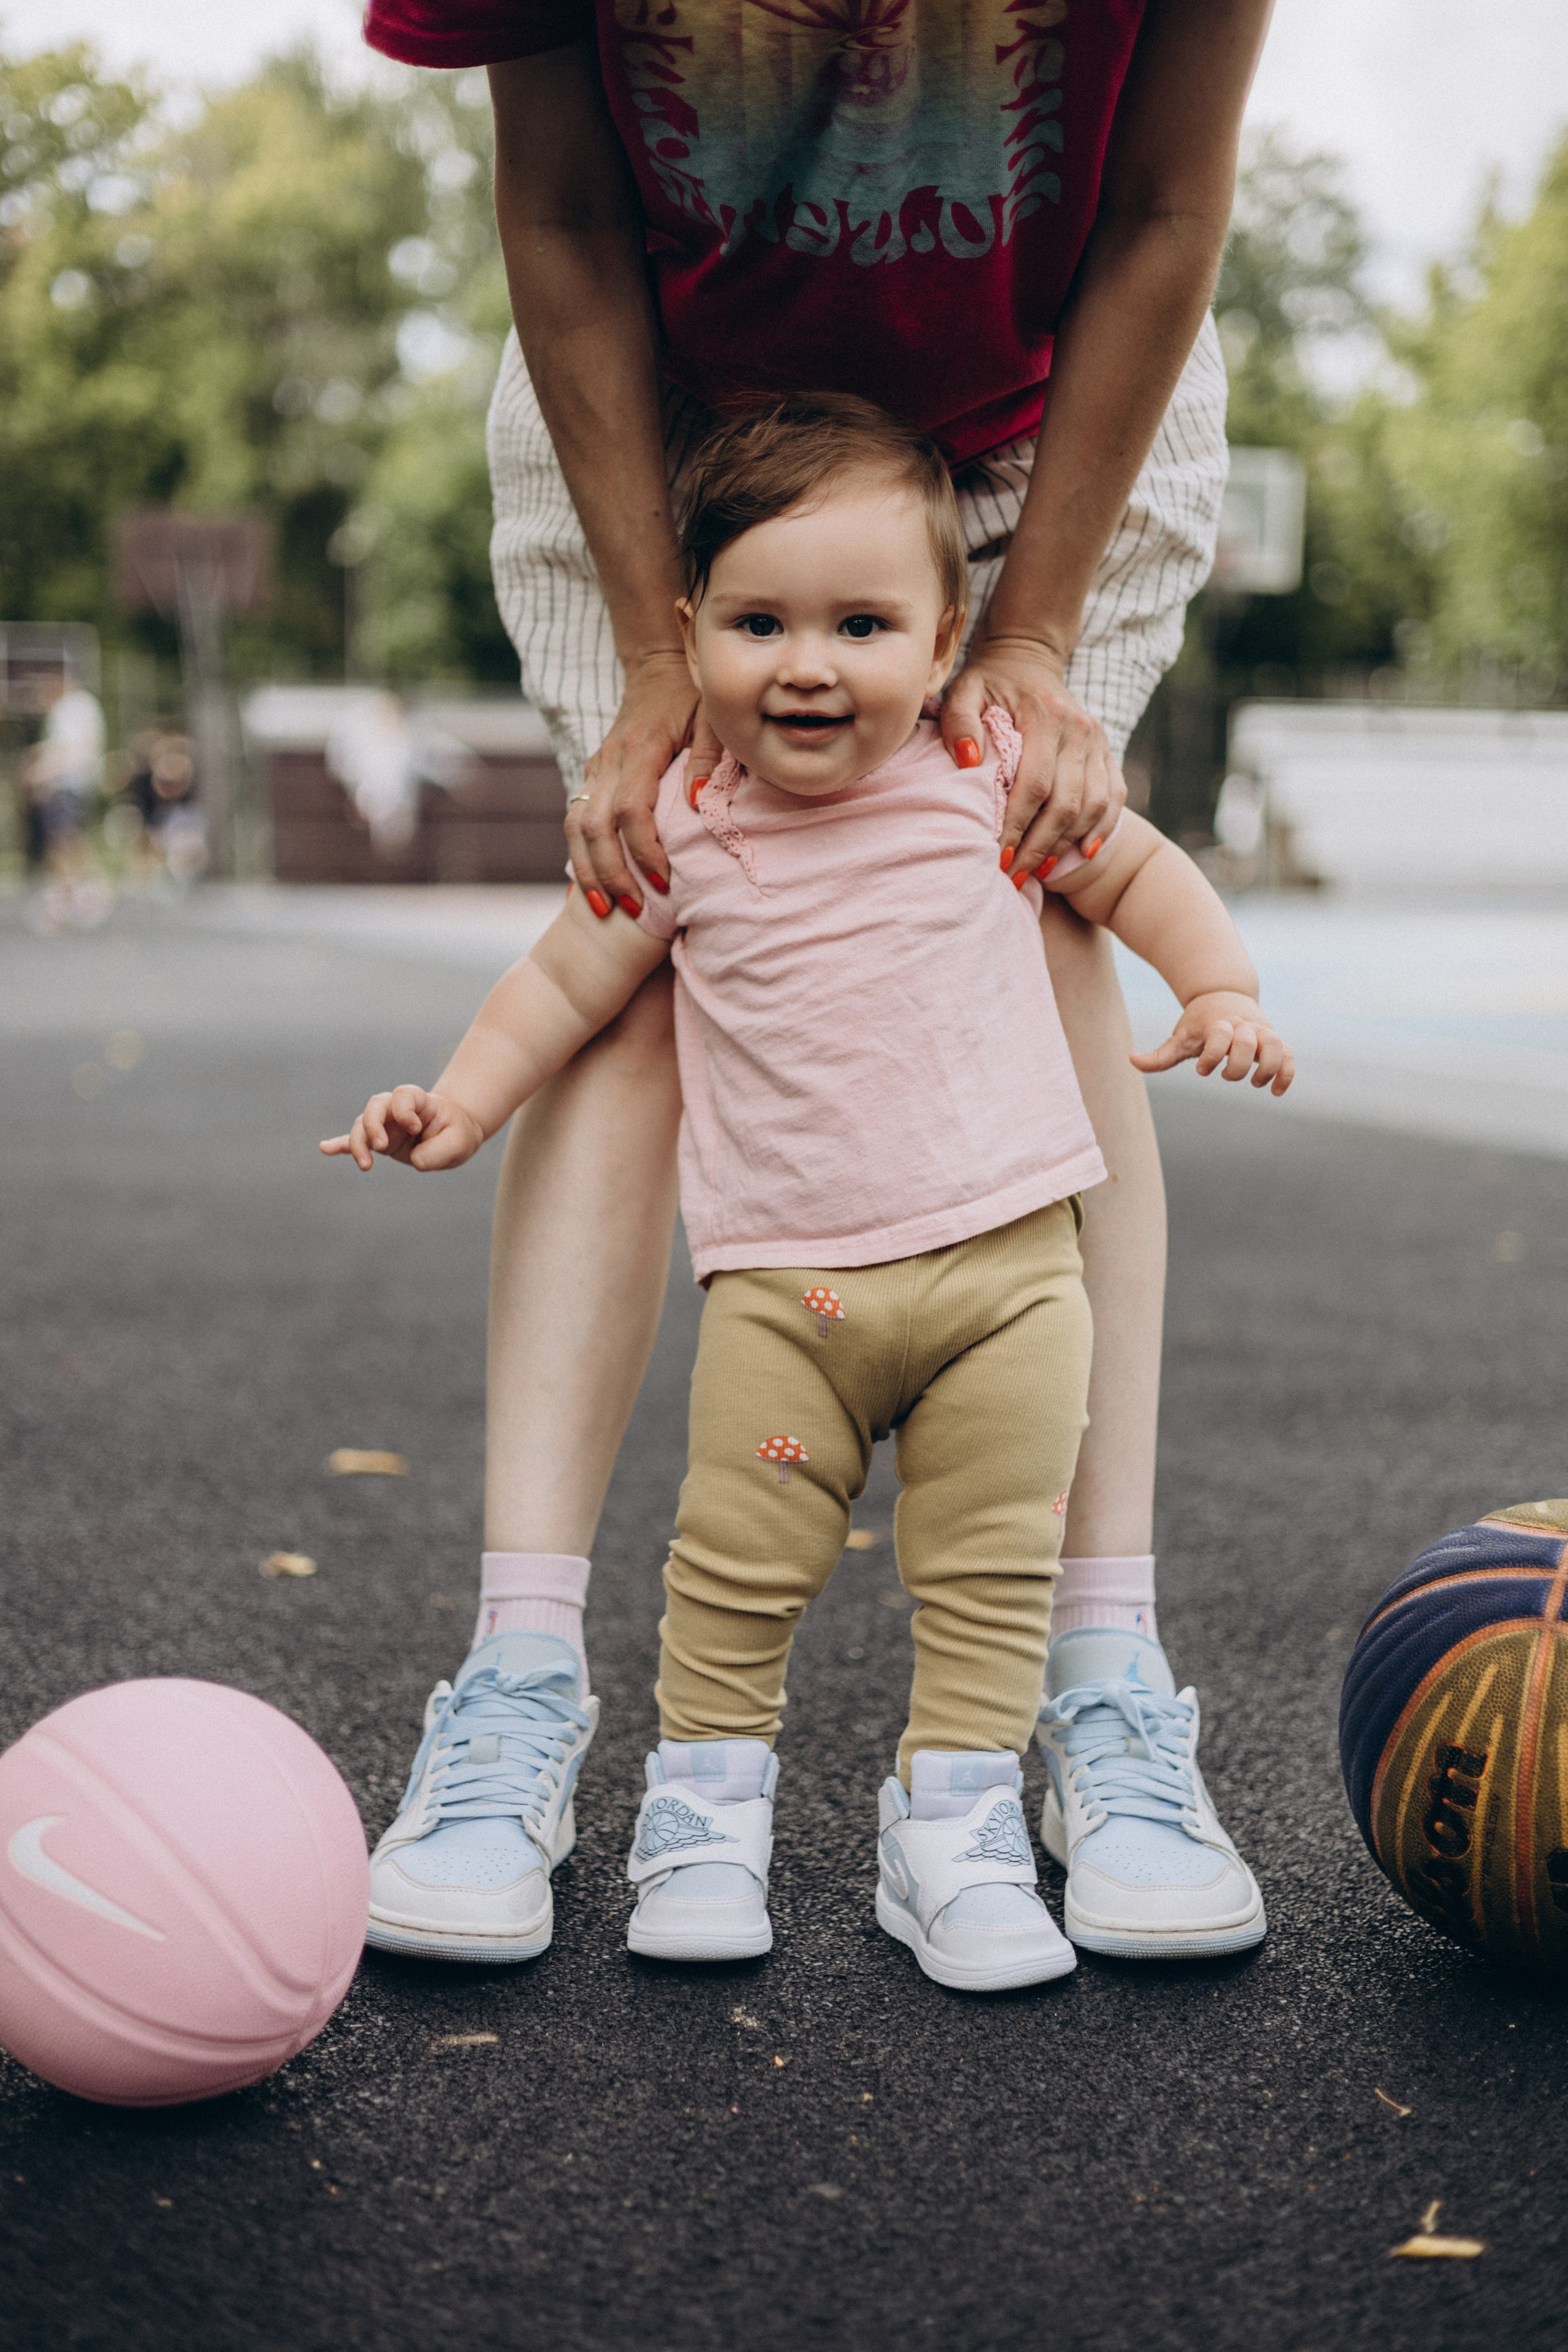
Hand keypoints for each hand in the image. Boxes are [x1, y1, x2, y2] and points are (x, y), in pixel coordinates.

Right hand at [319, 1085, 485, 1171]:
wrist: (454, 1137)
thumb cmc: (457, 1134)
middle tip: (381, 1147)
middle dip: (372, 1125)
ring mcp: (385, 1125)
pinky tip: (325, 1149)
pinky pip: (354, 1141)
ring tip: (366, 1165)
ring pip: (361, 1125)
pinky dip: (340, 1145)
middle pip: (375, 1106)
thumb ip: (437, 1152)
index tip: (415, 1127)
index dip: (404, 1110)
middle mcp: (397, 1109)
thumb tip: (413, 1161)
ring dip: (358, 1143)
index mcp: (418, 1101)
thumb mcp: (458, 1143)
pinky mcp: (378, 1141)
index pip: (403, 1096)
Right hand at [566, 650, 723, 917]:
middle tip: (634, 910)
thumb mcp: (712, 721)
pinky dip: (581, 857)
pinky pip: (575, 822)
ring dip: (587, 872)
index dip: (644, 849)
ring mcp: (595, 769)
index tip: (665, 881)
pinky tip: (594, 886)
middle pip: (593, 827)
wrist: (656, 671)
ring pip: (575, 828)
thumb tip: (698, 804)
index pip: (631, 809)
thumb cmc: (693, 700)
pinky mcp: (591, 776)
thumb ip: (708, 760)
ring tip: (603, 911)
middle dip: (611, 874)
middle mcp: (609, 762)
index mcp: (640, 750)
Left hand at [941, 635, 1124, 879]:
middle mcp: (1079, 729)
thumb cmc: (988, 682)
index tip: (996, 856)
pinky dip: (1100, 829)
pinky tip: (1080, 854)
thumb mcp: (964, 690)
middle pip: (1066, 803)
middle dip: (1038, 846)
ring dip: (1065, 844)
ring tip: (1036, 870)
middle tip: (1012, 876)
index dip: (1016, 825)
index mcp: (1045, 716)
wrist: (1027, 658)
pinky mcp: (1107, 751)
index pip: (1034, 784)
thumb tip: (968, 762)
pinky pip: (1114, 797)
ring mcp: (1097, 741)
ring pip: (1093, 806)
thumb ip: (959, 722)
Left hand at [1130, 991, 1293, 1094]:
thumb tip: (1131, 1060)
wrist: (1224, 996)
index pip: (1220, 1036)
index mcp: (1218, 1024)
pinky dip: (1287, 1074)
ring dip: (1268, 1068)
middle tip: (1227, 1074)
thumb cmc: (1199, 1023)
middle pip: (1249, 1042)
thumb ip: (1159, 1055)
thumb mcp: (1180, 1037)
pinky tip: (1275, 1092)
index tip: (1203, 1071)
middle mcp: (1243, 1026)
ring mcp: (1262, 1032)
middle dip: (1238, 1064)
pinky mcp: (1275, 1041)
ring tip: (1255, 1084)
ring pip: (1276, 1046)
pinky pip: (1289, 1056)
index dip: (1212, 1055)